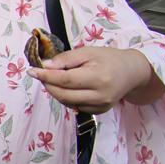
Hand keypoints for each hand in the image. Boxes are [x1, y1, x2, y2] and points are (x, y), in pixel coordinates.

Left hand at [27, 47, 155, 113]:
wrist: (132, 72)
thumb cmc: (109, 59)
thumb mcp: (88, 52)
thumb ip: (66, 59)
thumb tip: (45, 66)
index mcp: (98, 78)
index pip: (65, 80)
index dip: (46, 76)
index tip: (32, 71)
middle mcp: (100, 95)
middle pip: (63, 94)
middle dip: (48, 84)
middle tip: (41, 74)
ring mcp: (100, 106)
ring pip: (67, 102)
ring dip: (55, 91)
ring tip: (54, 79)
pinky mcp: (99, 112)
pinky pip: (75, 106)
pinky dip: (66, 97)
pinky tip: (68, 87)